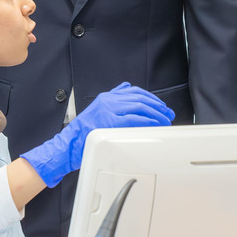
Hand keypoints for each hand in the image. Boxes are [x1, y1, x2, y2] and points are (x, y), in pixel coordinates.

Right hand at [19, 83, 173, 186]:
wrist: (68, 146)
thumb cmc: (83, 134)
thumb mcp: (97, 111)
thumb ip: (112, 100)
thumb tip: (128, 90)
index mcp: (106, 97)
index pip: (134, 91)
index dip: (151, 98)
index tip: (161, 106)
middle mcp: (108, 101)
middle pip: (140, 98)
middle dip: (158, 106)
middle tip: (168, 114)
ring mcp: (109, 111)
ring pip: (139, 107)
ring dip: (156, 114)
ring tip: (165, 121)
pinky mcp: (110, 122)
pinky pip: (134, 119)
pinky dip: (148, 121)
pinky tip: (155, 125)